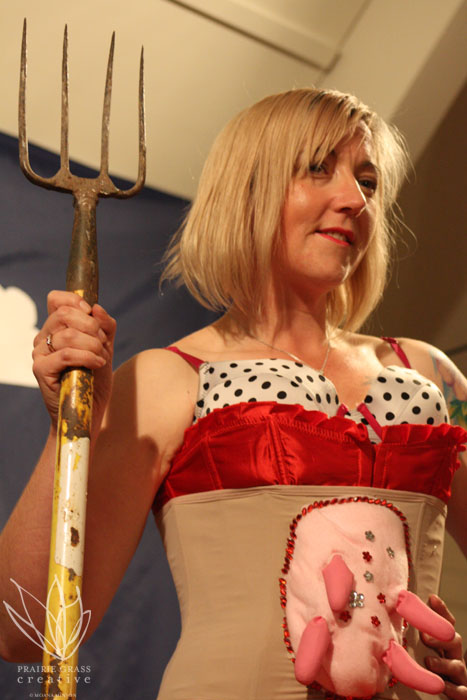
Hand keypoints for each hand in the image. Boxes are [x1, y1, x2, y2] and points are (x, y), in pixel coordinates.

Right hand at [32, 291, 115, 432]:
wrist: (89, 410)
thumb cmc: (95, 379)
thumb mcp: (106, 348)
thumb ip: (105, 326)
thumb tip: (96, 308)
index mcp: (56, 328)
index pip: (56, 300)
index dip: (75, 301)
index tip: (92, 315)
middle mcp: (44, 338)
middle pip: (64, 314)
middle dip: (92, 326)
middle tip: (103, 343)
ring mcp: (40, 353)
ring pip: (68, 335)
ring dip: (93, 345)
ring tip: (102, 358)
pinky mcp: (40, 370)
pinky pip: (65, 355)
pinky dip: (87, 357)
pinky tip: (98, 364)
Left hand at [423, 594, 466, 698]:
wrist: (454, 693)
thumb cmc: (438, 670)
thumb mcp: (429, 649)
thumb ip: (420, 634)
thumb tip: (403, 611)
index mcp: (446, 644)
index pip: (447, 624)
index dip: (442, 611)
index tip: (432, 598)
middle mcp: (455, 656)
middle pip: (454, 641)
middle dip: (440, 637)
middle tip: (424, 636)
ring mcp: (460, 674)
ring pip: (457, 665)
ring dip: (443, 664)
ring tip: (428, 662)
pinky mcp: (462, 692)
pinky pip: (461, 691)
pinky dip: (453, 689)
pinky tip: (443, 687)